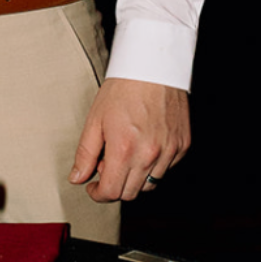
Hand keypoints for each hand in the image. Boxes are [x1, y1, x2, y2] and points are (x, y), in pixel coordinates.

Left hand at [68, 80, 189, 204]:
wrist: (153, 67)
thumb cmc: (123, 89)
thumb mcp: (95, 120)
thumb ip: (85, 153)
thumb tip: (77, 178)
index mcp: (124, 150)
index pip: (111, 192)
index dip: (98, 194)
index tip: (93, 187)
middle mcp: (149, 155)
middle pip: (131, 193)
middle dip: (115, 186)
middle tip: (107, 165)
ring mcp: (169, 152)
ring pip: (150, 184)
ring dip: (135, 177)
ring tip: (126, 153)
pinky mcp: (183, 146)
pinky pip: (166, 169)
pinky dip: (154, 165)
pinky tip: (144, 146)